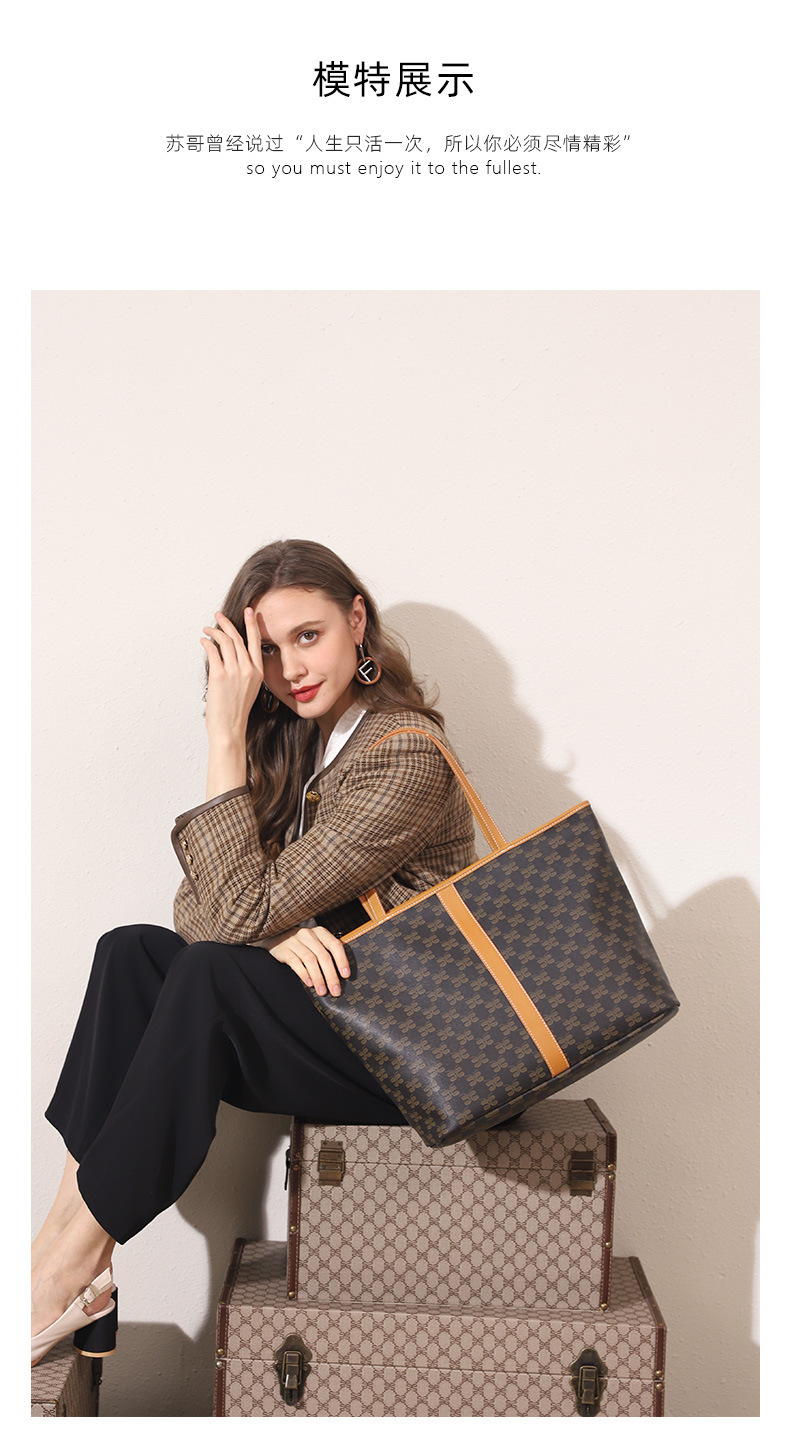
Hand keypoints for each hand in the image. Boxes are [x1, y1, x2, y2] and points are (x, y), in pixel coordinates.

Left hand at [201, 608, 263, 745]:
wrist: (230, 727)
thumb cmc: (236, 710)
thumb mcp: (249, 688)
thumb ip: (245, 671)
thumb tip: (231, 653)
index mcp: (258, 672)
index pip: (256, 642)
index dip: (252, 624)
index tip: (248, 611)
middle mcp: (248, 669)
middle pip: (237, 638)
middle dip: (226, 623)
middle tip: (218, 615)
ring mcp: (234, 671)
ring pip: (224, 641)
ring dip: (214, 632)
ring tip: (207, 629)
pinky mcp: (219, 675)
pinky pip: (212, 651)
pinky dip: (206, 643)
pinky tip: (203, 642)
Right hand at [268, 926, 350, 996]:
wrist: (275, 938)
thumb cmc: (301, 944)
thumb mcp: (315, 943)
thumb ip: (327, 952)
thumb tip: (342, 973)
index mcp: (320, 932)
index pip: (335, 945)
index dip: (342, 960)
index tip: (346, 975)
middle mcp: (308, 934)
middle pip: (323, 956)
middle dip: (331, 975)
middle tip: (335, 990)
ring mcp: (295, 941)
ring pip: (310, 960)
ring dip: (318, 978)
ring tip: (322, 991)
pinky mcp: (283, 949)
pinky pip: (295, 962)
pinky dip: (304, 974)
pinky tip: (309, 983)